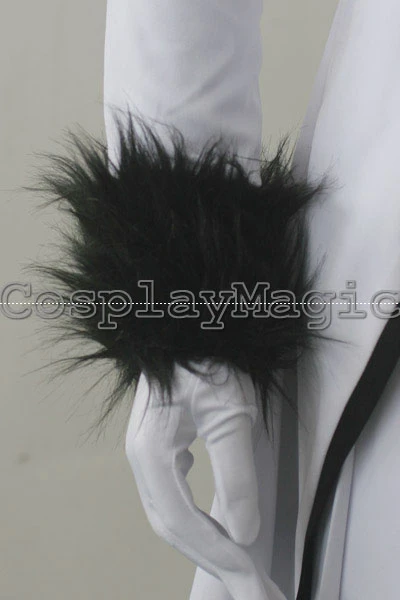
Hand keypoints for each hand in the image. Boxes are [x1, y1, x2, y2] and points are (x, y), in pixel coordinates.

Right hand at [124, 362, 286, 599]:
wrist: (189, 322)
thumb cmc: (208, 355)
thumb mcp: (231, 413)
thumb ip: (236, 474)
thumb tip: (243, 531)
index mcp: (151, 450)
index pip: (182, 519)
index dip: (217, 553)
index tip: (249, 578)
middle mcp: (142, 455)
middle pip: (171, 523)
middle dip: (212, 558)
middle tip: (250, 588)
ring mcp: (148, 449)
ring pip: (170, 512)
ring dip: (204, 542)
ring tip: (238, 567)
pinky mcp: (160, 443)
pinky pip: (173, 493)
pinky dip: (195, 518)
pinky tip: (215, 526)